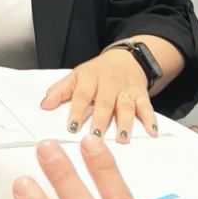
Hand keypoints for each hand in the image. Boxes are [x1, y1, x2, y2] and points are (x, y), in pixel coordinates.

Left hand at [41, 50, 157, 141]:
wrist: (126, 59)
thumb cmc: (96, 74)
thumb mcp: (77, 76)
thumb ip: (61, 90)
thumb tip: (44, 105)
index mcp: (90, 77)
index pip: (81, 94)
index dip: (77, 111)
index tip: (72, 128)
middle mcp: (109, 83)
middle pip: (104, 102)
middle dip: (101, 120)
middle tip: (95, 139)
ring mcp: (126, 89)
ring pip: (126, 105)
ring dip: (125, 122)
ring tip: (122, 139)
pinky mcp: (141, 94)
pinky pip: (147, 106)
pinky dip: (150, 119)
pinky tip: (152, 132)